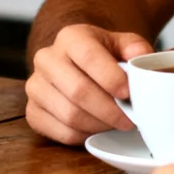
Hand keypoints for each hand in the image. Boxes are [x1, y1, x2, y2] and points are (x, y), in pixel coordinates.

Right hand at [26, 24, 153, 144]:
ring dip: (99, 125)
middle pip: (78, 91)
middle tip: (130, 119)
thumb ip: (136, 48)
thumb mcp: (121, 44)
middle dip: (109, 110)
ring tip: (117, 124)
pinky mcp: (33, 112)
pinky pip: (62, 132)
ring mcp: (35, 86)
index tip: (129, 94)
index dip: (111, 78)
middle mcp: (46, 59)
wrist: (76, 65)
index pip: (88, 56)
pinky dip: (85, 136)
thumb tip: (140, 58)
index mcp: (70, 37)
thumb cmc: (103, 56)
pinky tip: (98, 129)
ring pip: (70, 115)